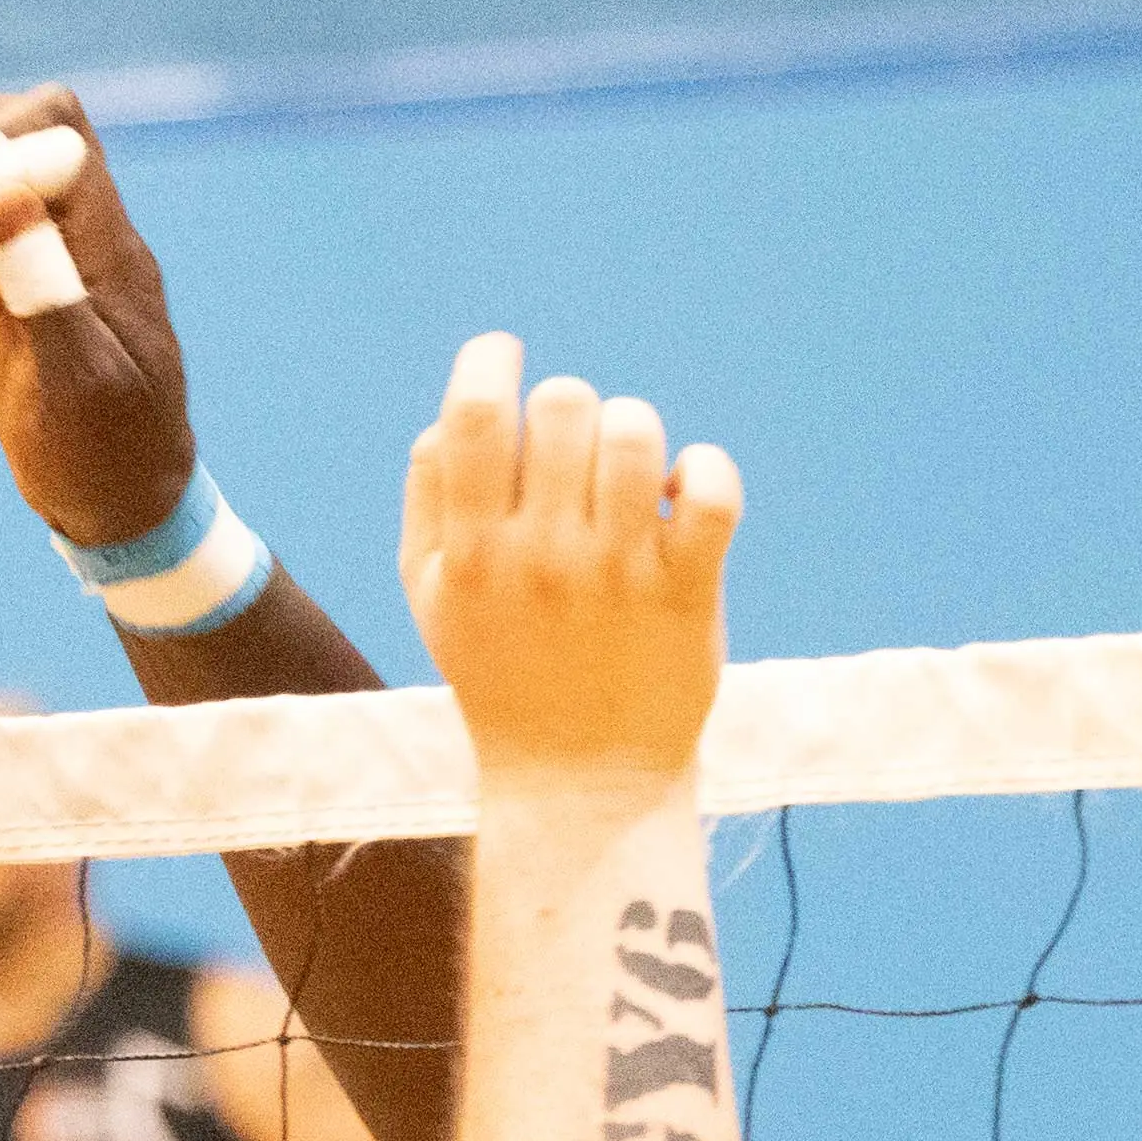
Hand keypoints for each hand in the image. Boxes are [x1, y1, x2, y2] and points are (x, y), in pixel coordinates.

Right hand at [0, 79, 202, 549]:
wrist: (125, 504)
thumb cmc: (104, 454)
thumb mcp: (74, 383)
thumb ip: (40, 285)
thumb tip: (1, 190)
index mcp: (112, 255)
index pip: (63, 137)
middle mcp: (90, 238)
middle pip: (39, 127)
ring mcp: (57, 251)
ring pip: (14, 157)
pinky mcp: (26, 273)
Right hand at [402, 334, 739, 797]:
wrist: (583, 782)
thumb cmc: (501, 672)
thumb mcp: (433, 594)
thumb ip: (428, 495)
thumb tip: (457, 414)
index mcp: (472, 550)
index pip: (474, 416)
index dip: (490, 360)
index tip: (503, 358)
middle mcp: (544, 556)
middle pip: (565, 405)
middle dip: (569, 412)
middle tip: (573, 458)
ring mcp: (619, 574)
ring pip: (637, 434)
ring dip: (634, 435)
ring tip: (628, 481)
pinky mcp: (687, 593)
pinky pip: (713, 491)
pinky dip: (705, 472)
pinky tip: (681, 499)